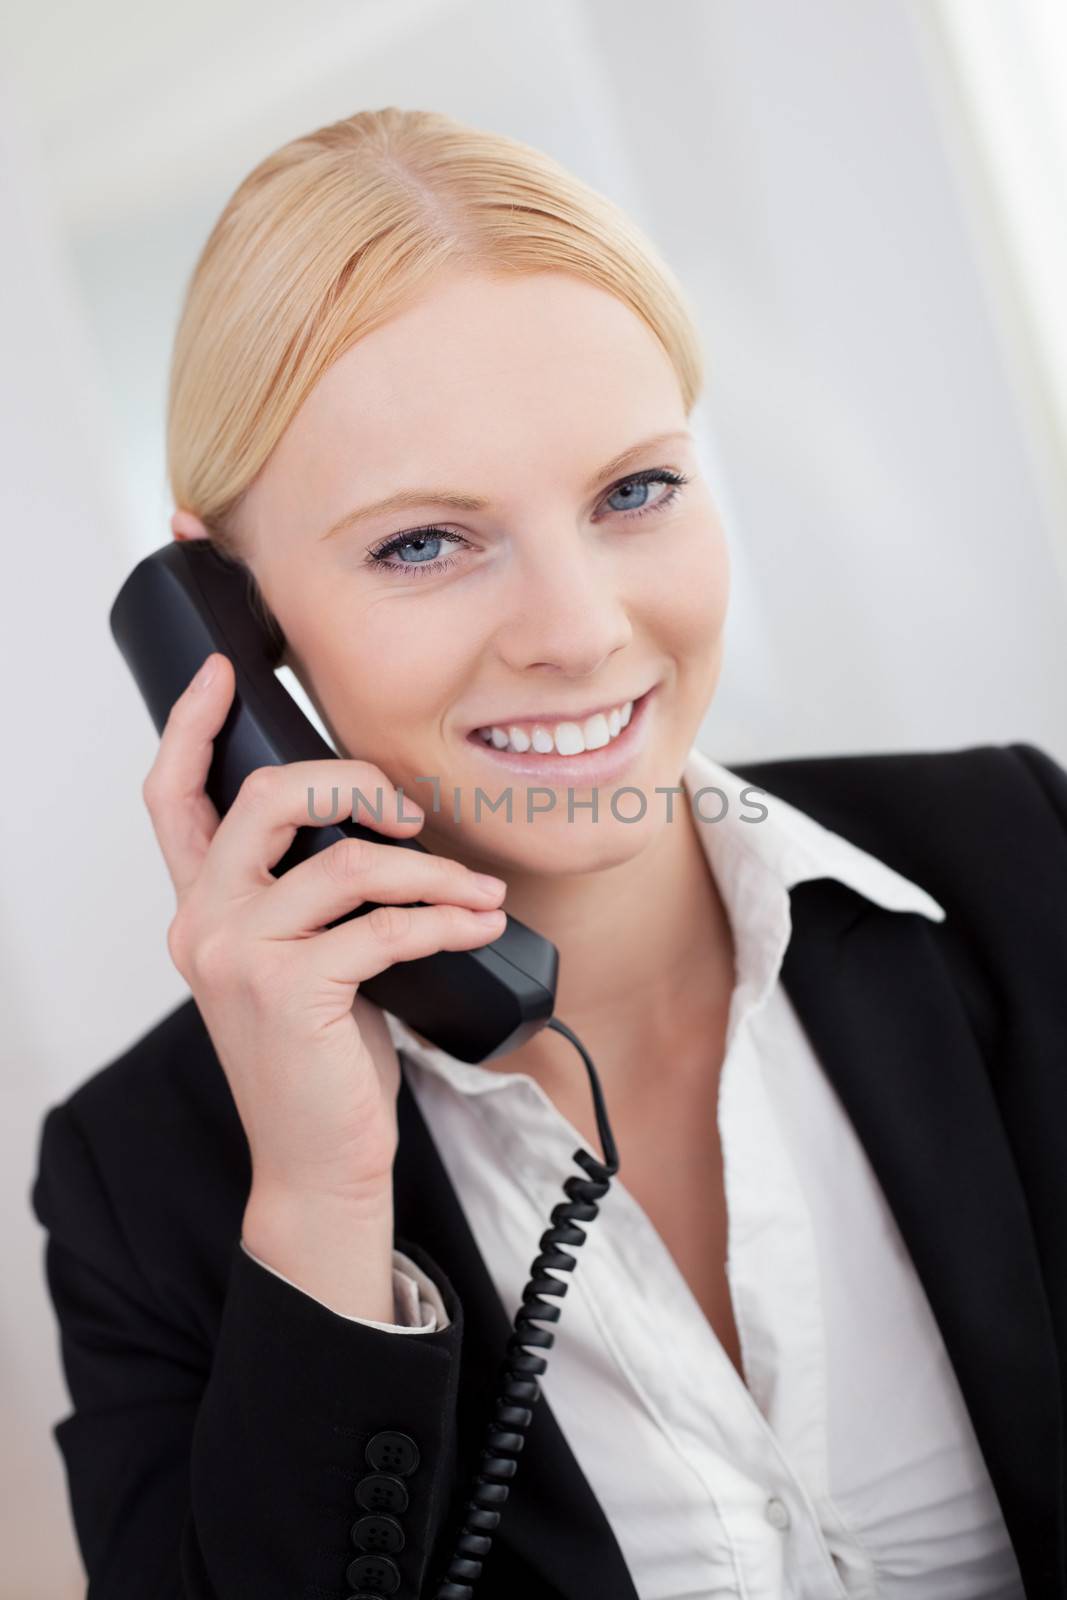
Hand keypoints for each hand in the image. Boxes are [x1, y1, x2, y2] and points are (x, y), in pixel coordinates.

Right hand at [140, 651, 506, 1309]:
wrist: (317, 1162)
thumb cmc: (318, 1058)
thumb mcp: (299, 961)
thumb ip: (305, 894)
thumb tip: (376, 824)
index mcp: (201, 907)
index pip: (172, 795)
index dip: (194, 724)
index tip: (227, 671)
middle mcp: (204, 922)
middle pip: (264, 796)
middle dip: (351, 783)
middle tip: (409, 814)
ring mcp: (239, 954)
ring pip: (348, 861)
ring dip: (433, 873)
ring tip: (480, 895)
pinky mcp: (290, 989)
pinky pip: (386, 923)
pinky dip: (447, 918)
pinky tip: (480, 926)